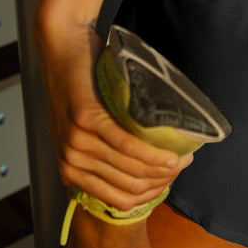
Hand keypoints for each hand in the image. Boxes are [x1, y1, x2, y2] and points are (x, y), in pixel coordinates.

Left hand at [35, 18, 192, 210]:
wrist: (63, 48)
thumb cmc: (80, 85)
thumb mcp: (83, 129)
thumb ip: (101, 153)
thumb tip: (142, 170)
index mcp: (71, 170)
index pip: (119, 199)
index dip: (151, 195)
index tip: (172, 180)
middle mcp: (71, 161)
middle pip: (128, 187)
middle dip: (162, 181)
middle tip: (185, 165)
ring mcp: (77, 142)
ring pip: (130, 169)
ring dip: (162, 168)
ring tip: (184, 157)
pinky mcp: (87, 120)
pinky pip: (126, 144)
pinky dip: (151, 152)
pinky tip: (169, 152)